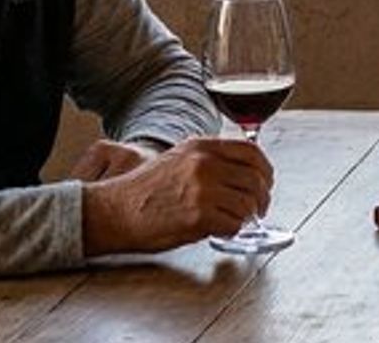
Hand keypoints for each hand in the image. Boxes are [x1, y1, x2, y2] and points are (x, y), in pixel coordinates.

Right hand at [81, 136, 272, 255]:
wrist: (112, 211)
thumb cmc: (142, 191)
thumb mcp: (177, 160)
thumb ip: (209, 161)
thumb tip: (242, 175)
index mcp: (201, 147)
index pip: (252, 152)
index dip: (265, 170)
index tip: (265, 183)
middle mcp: (205, 164)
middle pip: (256, 179)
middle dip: (262, 199)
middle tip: (257, 210)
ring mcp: (203, 189)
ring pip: (248, 204)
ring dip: (246, 217)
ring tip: (232, 222)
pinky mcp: (199, 215)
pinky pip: (234, 225)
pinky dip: (231, 231)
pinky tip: (218, 230)